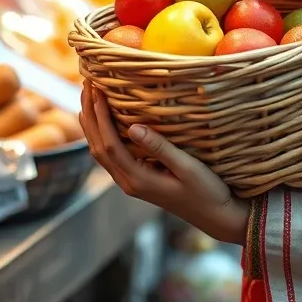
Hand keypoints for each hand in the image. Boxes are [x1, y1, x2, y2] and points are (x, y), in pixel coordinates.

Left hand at [80, 82, 249, 244]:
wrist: (215, 216)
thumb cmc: (206, 191)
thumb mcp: (187, 167)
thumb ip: (160, 148)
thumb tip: (133, 126)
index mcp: (138, 180)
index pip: (110, 144)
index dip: (100, 116)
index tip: (97, 90)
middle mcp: (128, 183)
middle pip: (98, 147)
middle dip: (90, 116)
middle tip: (87, 85)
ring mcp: (131, 182)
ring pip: (101, 152)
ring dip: (93, 124)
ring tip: (89, 96)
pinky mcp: (137, 179)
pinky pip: (111, 154)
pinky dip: (102, 134)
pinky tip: (104, 120)